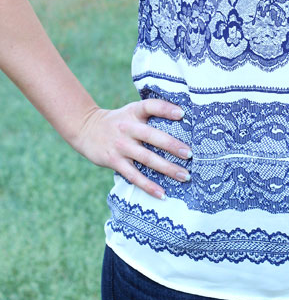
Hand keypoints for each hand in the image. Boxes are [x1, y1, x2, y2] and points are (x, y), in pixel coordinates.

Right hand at [72, 99, 191, 199]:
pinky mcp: (115, 162)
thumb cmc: (118, 121)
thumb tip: (183, 119)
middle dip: (172, 146)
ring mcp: (121, 146)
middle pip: (152, 136)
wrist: (86, 129)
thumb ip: (151, 113)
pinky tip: (162, 193)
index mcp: (133, 112)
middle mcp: (127, 128)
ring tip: (185, 176)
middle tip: (190, 154)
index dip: (165, 109)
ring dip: (167, 168)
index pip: (150, 106)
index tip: (182, 114)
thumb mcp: (131, 111)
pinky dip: (148, 186)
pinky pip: (134, 176)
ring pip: (147, 158)